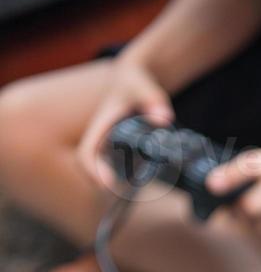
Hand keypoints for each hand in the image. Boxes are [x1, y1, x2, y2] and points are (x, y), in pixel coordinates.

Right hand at [78, 56, 173, 187]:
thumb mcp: (143, 86)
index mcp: (100, 125)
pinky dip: (124, 177)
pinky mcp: (120, 147)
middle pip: (91, 166)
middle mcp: (100, 137)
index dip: (92, 171)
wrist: (134, 78)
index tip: (107, 185)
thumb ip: (153, 99)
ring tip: (134, 189)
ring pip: (103, 169)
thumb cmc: (134, 81)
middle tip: (124, 193)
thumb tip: (164, 119)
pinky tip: (141, 181)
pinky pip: (116, 167)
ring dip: (112, 181)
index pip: (86, 153)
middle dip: (101, 182)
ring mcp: (109, 144)